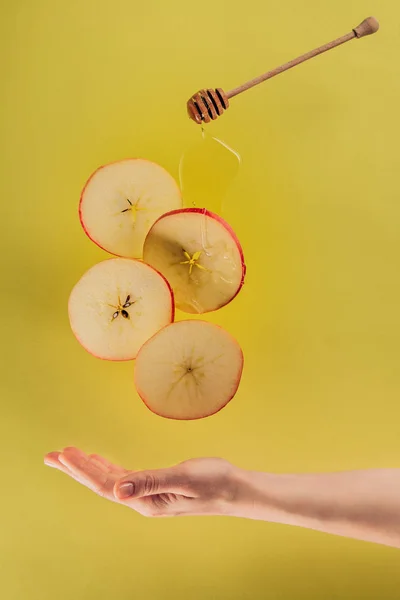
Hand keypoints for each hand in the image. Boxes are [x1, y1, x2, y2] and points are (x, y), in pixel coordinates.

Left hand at [44, 447, 241, 516]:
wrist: (235, 490)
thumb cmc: (214, 482)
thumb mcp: (183, 478)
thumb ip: (150, 481)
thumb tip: (117, 489)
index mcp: (146, 501)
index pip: (106, 485)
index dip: (83, 470)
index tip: (63, 455)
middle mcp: (142, 500)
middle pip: (101, 484)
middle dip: (75, 470)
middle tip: (50, 456)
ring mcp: (148, 495)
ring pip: (109, 480)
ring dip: (88, 467)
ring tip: (67, 456)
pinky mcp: (155, 487)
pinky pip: (122, 477)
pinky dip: (107, 467)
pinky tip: (100, 460)